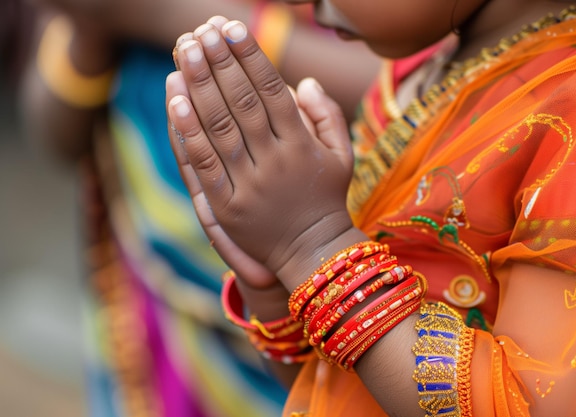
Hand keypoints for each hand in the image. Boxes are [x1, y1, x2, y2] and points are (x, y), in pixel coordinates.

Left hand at [166, 17, 355, 278]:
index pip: (272, 91)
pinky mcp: (227, 207)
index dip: (250, 57)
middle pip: (242, 103)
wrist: (312, 251)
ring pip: (219, 129)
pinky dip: (189, 133)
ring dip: (200, 88)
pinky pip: (204, 165)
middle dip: (220, 63)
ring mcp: (249, 185)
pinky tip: (175, 101)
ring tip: (185, 52)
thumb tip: (304, 81)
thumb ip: (326, 116)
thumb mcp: (342, 155)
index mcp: (302, 146)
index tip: (232, 28)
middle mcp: (275, 162)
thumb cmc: (326, 197)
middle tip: (201, 31)